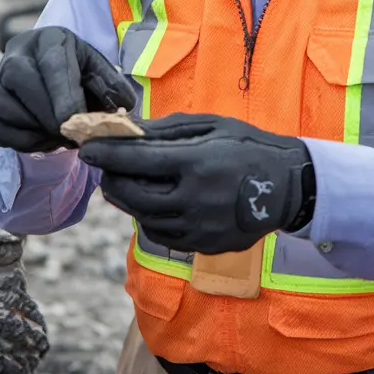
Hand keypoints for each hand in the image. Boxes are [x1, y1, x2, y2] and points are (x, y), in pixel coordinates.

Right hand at [0, 26, 135, 152]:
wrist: (47, 76)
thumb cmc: (78, 73)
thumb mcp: (98, 71)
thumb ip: (112, 86)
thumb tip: (123, 106)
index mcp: (49, 40)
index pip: (51, 64)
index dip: (63, 95)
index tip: (76, 120)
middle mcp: (16, 54)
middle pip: (20, 80)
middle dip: (48, 114)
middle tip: (71, 134)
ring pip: (5, 108)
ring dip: (37, 130)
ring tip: (62, 136)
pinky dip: (24, 142)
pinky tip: (45, 139)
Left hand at [79, 113, 314, 254]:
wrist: (288, 186)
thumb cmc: (248, 146)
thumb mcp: (211, 127)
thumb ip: (168, 131)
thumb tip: (129, 130)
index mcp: (197, 163)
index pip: (137, 159)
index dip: (107, 153)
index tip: (86, 147)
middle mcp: (195, 199)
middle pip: (133, 194)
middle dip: (112, 179)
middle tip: (104, 167)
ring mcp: (200, 228)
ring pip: (144, 218)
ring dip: (127, 200)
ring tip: (123, 183)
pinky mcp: (205, 246)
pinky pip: (163, 235)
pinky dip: (148, 218)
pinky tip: (149, 203)